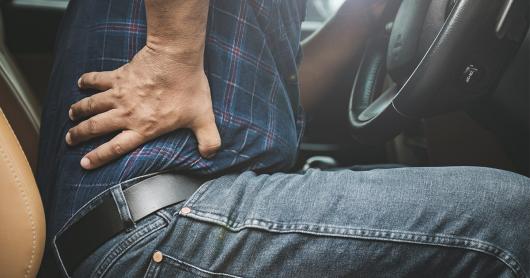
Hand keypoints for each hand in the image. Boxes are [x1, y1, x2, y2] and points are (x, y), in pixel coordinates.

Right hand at [66, 46, 220, 169]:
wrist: (176, 58)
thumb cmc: (188, 88)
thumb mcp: (203, 118)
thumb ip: (208, 139)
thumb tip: (211, 155)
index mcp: (143, 128)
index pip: (115, 148)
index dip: (98, 157)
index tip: (84, 163)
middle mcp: (126, 114)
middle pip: (96, 127)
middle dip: (80, 135)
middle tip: (69, 140)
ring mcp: (120, 94)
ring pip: (91, 105)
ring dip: (79, 111)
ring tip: (71, 115)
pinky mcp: (118, 76)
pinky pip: (97, 79)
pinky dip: (87, 81)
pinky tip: (80, 83)